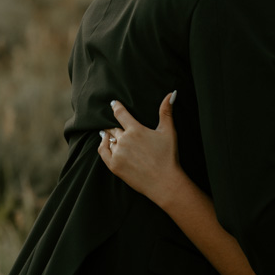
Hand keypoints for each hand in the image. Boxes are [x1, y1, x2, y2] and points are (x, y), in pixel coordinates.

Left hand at [98, 92, 181, 209]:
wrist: (164, 181)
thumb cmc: (168, 156)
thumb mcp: (169, 131)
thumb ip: (167, 111)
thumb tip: (172, 93)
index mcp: (136, 130)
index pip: (121, 114)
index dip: (116, 107)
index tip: (112, 103)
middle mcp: (124, 140)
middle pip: (114, 128)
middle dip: (115, 127)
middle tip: (115, 125)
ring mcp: (117, 153)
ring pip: (109, 140)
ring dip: (110, 136)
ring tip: (109, 134)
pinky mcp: (114, 166)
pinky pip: (103, 151)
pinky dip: (103, 145)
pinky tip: (105, 142)